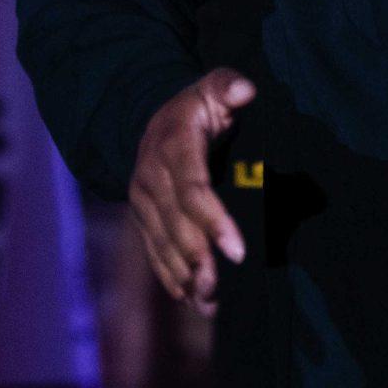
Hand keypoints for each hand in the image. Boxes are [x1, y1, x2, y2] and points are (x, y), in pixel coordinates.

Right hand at [131, 68, 255, 313]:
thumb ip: (229, 85)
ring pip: (161, 243)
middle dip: (198, 258)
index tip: (237, 250)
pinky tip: (190, 299)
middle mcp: (150, 175)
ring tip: (209, 302)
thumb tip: (246, 91)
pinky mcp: (142, 217)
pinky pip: (152, 250)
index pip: (193, 189)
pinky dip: (170, 277)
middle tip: (220, 287)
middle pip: (175, 224)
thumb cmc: (197, 106)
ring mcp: (143, 200)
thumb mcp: (213, 86)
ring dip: (184, 276)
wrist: (152, 117)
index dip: (214, 221)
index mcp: (172, 145)